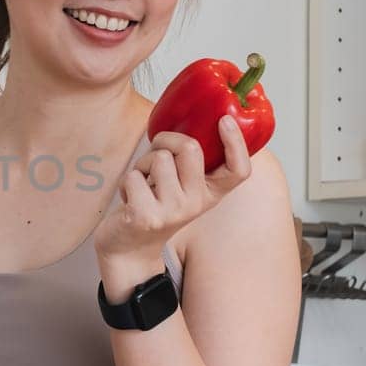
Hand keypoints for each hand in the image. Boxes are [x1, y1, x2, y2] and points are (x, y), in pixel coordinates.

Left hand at [92, 116, 253, 270]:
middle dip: (166, 139)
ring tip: (143, 183)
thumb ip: (189, 161)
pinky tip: (131, 200)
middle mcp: (196, 203)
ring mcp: (172, 212)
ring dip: (142, 164)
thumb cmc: (154, 204)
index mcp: (210, 193)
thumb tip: (191, 117)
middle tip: (156, 153)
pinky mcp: (145, 217)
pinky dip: (127, 182)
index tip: (224, 120)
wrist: (130, 248)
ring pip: (158, 159)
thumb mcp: (180, 185)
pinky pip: (133, 176)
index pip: (239, 170)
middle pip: (190, 149)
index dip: (236, 143)